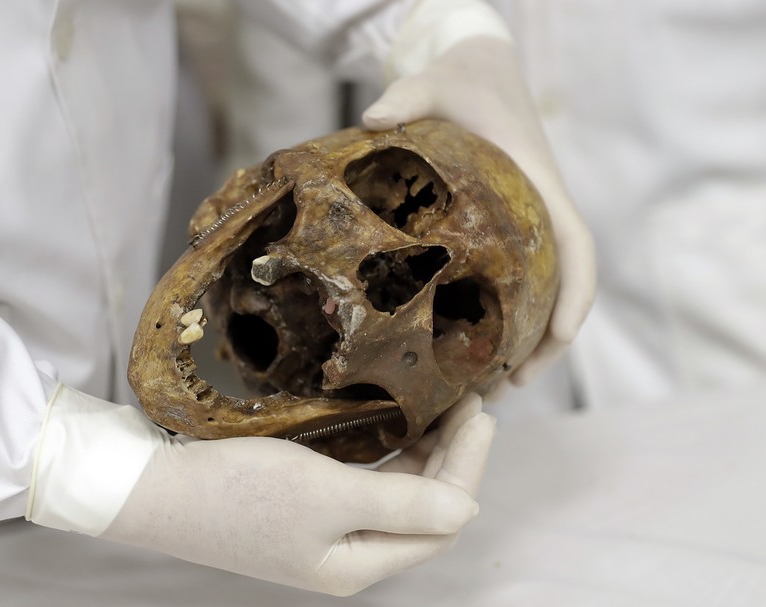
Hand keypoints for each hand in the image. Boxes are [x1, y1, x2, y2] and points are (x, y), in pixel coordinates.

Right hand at [28, 386, 495, 595]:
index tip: (480, 414)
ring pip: (396, 499)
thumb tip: (467, 509)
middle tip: (467, 405)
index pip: (440, 522)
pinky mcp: (302, 510)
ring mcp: (323, 535)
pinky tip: (396, 431)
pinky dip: (390, 460)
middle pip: (422, 512)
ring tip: (442, 412)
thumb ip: (402, 504)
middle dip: (453, 461)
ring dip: (424, 459)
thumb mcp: (327, 495)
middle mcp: (347, 557)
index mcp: (359, 565)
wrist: (155, 488)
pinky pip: (365, 488)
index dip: (467, 468)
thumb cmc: (239, 491)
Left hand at [364, 35, 596, 385]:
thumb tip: (370, 121)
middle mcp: (539, 210)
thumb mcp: (436, 82)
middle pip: (563, 286)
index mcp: (538, 182)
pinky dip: (497, 318)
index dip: (576, 291)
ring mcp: (523, 224)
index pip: (575, 243)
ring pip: (538, 293)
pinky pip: (511, 281)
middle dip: (546, 341)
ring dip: (522, 342)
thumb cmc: (463, 79)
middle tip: (508, 389)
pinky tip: (461, 346)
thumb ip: (408, 95)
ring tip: (484, 390)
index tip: (563, 334)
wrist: (478, 69)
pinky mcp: (502, 230)